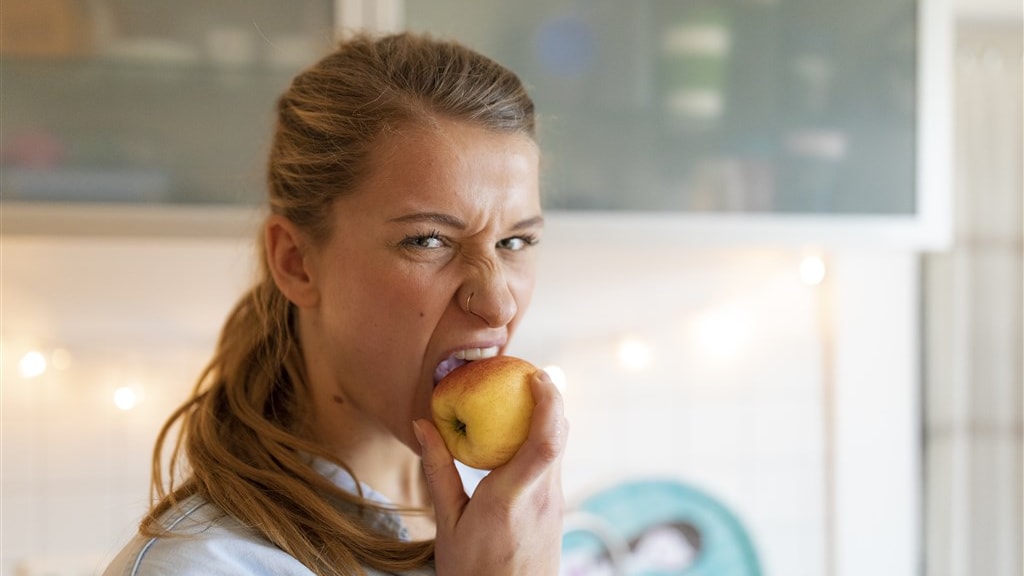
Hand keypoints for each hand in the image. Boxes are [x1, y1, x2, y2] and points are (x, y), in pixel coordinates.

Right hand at [414, 369, 567, 575]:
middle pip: (560, 435)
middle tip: (527, 371)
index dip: (548, 402)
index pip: (545, 442)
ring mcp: (554, 504)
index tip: (535, 374)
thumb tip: (422, 424)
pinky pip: (554, 462)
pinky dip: (541, 439)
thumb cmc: (472, 572)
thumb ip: (438, 471)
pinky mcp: (556, 508)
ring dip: (547, 417)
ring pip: (560, 447)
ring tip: (520, 396)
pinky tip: (517, 435)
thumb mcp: (447, 524)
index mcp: (511, 499)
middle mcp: (542, 498)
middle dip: (551, 397)